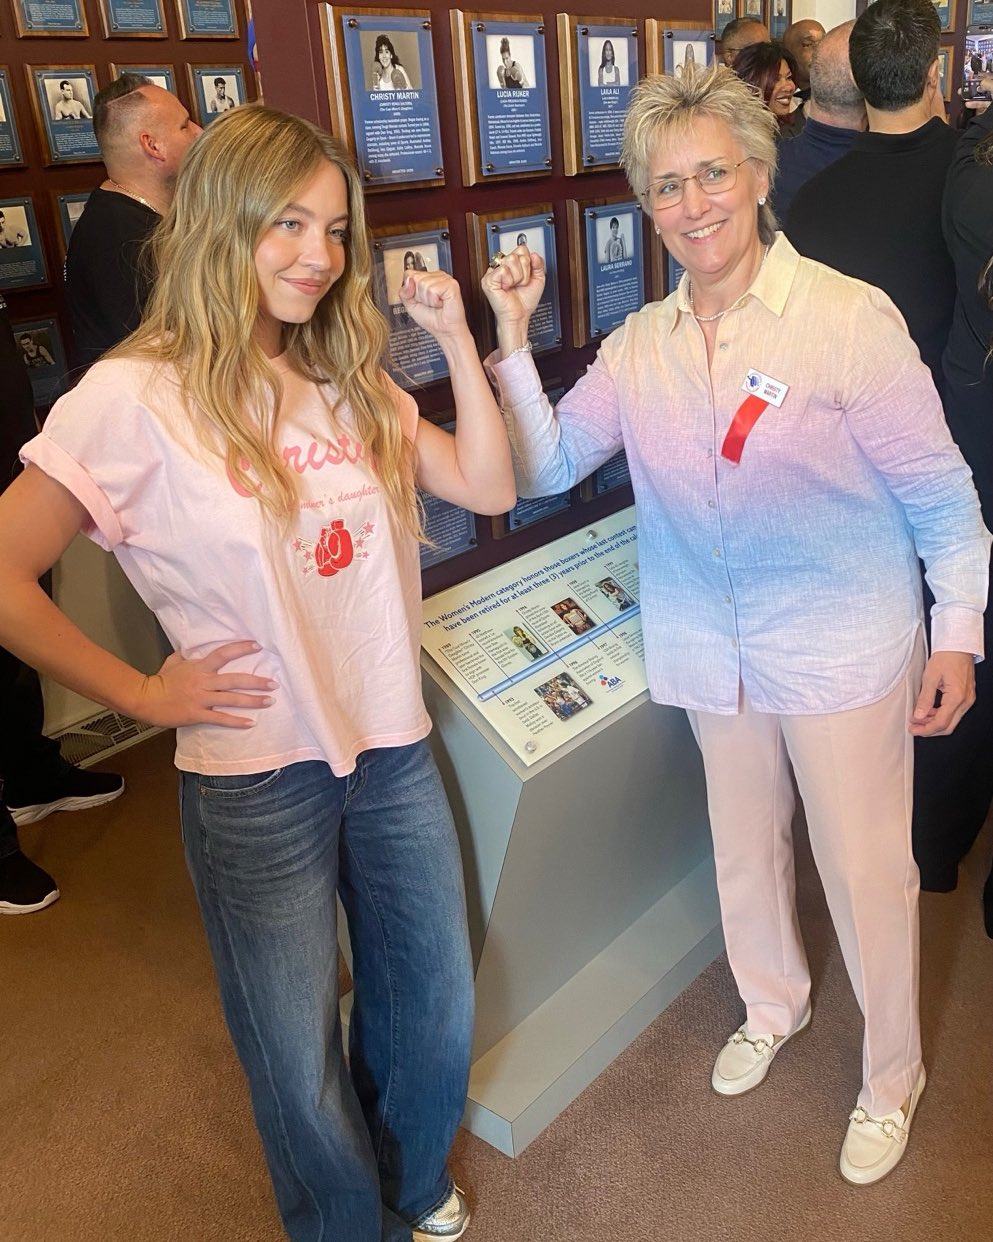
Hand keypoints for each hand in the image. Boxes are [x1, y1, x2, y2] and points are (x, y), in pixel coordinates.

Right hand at [133, 640, 276, 728]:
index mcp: (199, 667)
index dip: (241, 649)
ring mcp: (201, 699)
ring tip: (269, 701)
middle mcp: (204, 682)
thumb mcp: (174, 661)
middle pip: (235, 680)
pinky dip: (236, 722)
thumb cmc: (160, 679)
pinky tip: (250, 723)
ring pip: (232, 699)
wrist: (145, 699)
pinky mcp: (197, 714)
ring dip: (252, 701)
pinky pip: (220, 718)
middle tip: (274, 683)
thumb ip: (186, 655)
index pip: (223, 654)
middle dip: (256, 682)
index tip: (257, 646)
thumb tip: (192, 648)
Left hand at [397, 270, 468, 341]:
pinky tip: (441, 304)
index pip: (409, 274)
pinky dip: (434, 301)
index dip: (410, 290)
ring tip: (436, 304)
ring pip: (423, 284)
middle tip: (429, 303)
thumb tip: (408, 280)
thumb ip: (404, 292)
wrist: (445, 331)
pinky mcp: (451, 285)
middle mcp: (437, 276)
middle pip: (415, 278)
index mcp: (428, 278)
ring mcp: (445, 279)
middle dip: (419, 296)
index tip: (419, 300)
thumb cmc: (432, 319)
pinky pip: (432, 290)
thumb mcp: (410, 305)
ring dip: (427, 300)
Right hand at [480, 244, 545, 337]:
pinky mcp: (488, 280)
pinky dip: (508, 281)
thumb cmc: (525, 301)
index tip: (526, 276)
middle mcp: (502, 266)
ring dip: (517, 277)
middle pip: (517, 254)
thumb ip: (539, 264)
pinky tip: (506, 288)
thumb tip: (534, 254)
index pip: (522, 249)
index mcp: (512, 265)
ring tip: (514, 286)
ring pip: (510, 260)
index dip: (528, 263)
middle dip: (523, 271)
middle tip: (519, 283)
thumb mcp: (538, 279)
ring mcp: (494, 272)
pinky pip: (503, 270)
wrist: (519, 316)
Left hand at [909, 651, 974, 736]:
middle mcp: (966, 701)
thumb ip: (925, 699)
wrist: (958, 646)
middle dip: (929, 729)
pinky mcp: (966, 696)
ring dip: (934, 722)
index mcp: (957, 697)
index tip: (912, 729)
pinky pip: (954, 712)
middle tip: (914, 727)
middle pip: (948, 726)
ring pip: (951, 720)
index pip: (941, 722)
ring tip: (918, 718)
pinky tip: (929, 711)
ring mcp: (968, 699)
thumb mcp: (930, 677)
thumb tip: (918, 716)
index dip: (925, 729)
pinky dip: (941, 715)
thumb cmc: (946, 657)